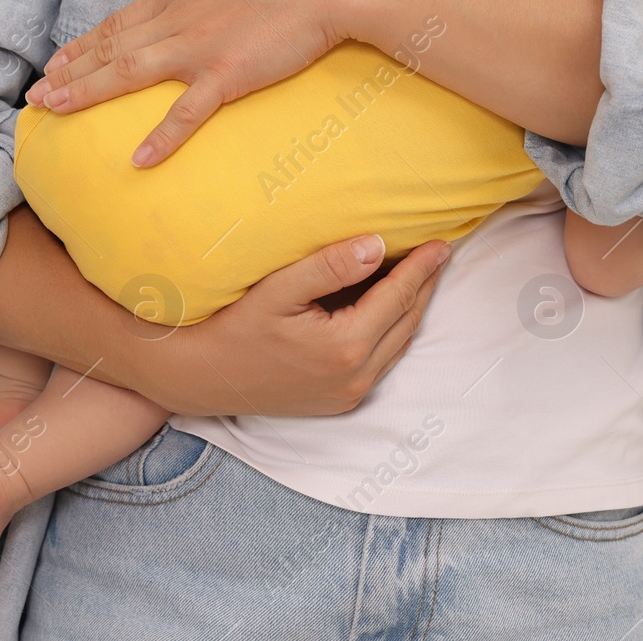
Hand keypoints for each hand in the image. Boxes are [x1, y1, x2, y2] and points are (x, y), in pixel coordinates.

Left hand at [28, 0, 355, 165]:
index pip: (121, 21)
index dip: (85, 44)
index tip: (57, 61)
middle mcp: (179, 18)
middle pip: (111, 48)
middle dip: (69, 71)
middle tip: (36, 96)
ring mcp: (199, 46)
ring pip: (128, 74)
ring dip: (86, 94)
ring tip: (55, 112)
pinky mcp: (227, 74)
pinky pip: (187, 113)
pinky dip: (161, 137)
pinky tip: (138, 160)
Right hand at [130, 235, 451, 415]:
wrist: (202, 377)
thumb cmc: (233, 326)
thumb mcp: (277, 289)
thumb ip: (328, 266)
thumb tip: (377, 244)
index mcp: (344, 347)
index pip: (397, 297)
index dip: (421, 267)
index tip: (441, 242)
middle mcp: (354, 377)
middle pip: (406, 322)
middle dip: (425, 285)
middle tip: (439, 253)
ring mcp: (349, 394)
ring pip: (398, 343)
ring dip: (412, 308)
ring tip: (422, 275)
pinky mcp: (341, 401)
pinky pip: (381, 360)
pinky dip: (392, 330)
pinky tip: (389, 307)